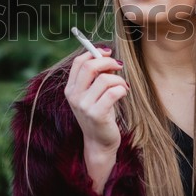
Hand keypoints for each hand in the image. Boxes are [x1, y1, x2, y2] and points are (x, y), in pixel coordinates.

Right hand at [64, 48, 127, 192]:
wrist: (99, 142)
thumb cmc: (100, 113)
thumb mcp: (94, 93)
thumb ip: (97, 76)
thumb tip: (108, 57)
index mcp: (70, 88)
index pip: (78, 62)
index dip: (94, 52)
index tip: (107, 53)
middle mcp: (74, 96)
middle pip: (90, 67)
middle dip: (108, 62)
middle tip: (119, 66)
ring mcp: (84, 106)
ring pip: (105, 79)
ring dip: (119, 79)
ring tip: (123, 86)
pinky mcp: (97, 114)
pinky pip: (113, 92)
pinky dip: (122, 89)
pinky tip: (124, 93)